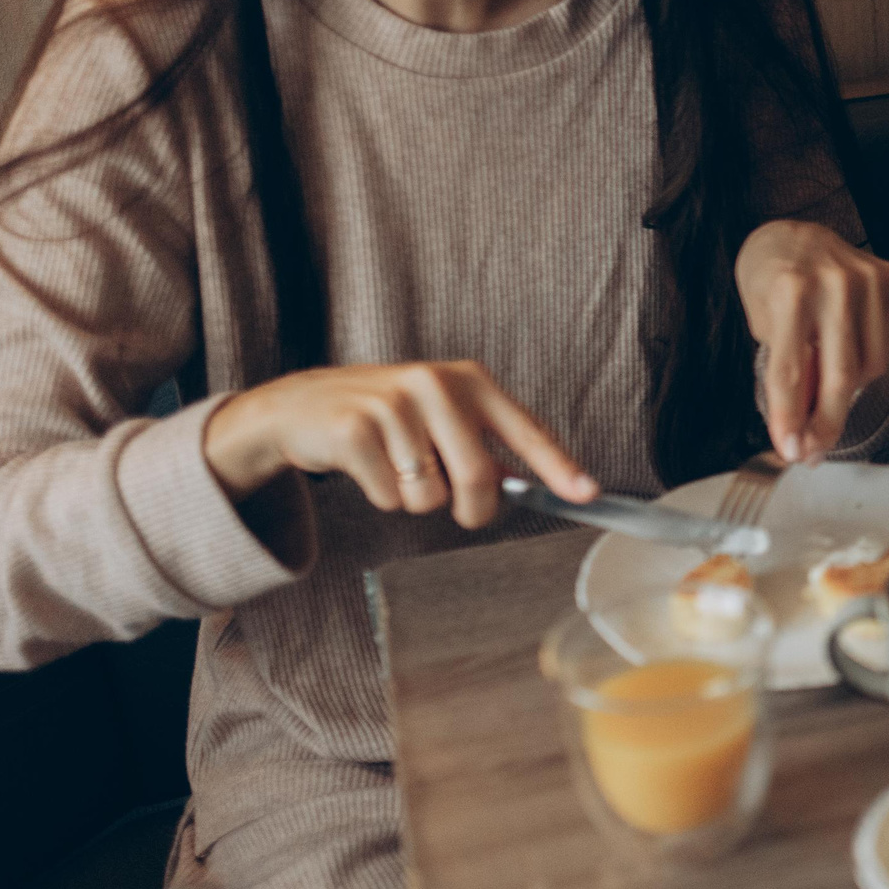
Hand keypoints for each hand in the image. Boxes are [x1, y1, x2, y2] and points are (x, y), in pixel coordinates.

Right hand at [202, 361, 596, 528]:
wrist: (301, 406)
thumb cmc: (387, 417)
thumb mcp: (442, 416)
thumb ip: (488, 445)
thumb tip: (539, 485)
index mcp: (469, 380)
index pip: (526, 430)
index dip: (559, 467)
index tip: (587, 493)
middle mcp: (435, 384)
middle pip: (480, 477)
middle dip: (472, 508)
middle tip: (459, 507)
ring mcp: (393, 405)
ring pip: (432, 495)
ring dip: (416, 498)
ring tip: (394, 464)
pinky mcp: (354, 430)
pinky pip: (391, 498)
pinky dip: (381, 495)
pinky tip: (365, 465)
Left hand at [737, 219, 888, 462]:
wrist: (791, 237)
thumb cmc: (772, 283)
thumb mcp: (763, 327)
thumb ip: (788, 371)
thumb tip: (804, 429)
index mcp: (790, 290)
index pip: (791, 371)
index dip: (790, 420)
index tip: (791, 451)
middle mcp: (834, 282)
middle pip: (839, 377)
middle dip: (826, 424)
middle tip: (814, 450)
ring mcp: (869, 278)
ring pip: (872, 367)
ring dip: (849, 387)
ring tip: (828, 374)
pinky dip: (871, 360)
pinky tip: (851, 350)